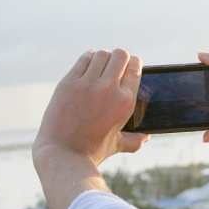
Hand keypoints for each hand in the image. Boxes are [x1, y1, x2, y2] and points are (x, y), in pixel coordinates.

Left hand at [34, 48, 150, 168]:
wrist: (62, 154)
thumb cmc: (90, 151)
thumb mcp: (116, 144)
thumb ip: (134, 140)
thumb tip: (146, 137)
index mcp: (125, 102)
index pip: (135, 67)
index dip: (133, 63)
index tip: (129, 65)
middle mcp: (109, 89)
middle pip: (120, 55)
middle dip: (119, 58)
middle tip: (114, 65)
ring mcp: (87, 84)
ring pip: (101, 54)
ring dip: (102, 58)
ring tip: (99, 65)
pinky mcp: (69, 82)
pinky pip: (83, 59)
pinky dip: (88, 59)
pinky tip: (87, 65)